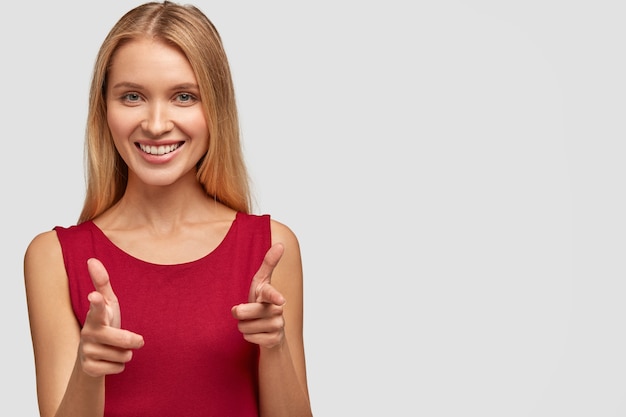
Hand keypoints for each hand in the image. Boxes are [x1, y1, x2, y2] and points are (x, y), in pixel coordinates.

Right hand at [79, 258, 143, 376]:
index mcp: (95, 315)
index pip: (97, 308)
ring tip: (115, 349)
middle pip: (122, 339)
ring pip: (123, 355)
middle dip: (133, 341)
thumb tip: (91, 259)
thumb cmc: (105, 323)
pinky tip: (109, 361)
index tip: (94, 297)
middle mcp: (88, 333)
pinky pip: (119, 368)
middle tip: (136, 340)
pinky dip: (120, 366)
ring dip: (125, 354)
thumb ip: (102, 283)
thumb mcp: (108, 304)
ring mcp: (87, 351)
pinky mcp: (89, 368)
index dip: (97, 302)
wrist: (92, 356)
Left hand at [231, 243, 286, 348]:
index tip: (280, 300)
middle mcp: (277, 309)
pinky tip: (258, 333)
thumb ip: (268, 264)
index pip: (270, 293)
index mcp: (271, 294)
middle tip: (243, 312)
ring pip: (245, 327)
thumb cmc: (262, 303)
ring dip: (244, 327)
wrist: (271, 330)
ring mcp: (278, 326)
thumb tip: (281, 244)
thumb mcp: (261, 283)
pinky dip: (249, 337)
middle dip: (239, 314)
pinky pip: (249, 338)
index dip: (273, 296)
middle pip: (243, 313)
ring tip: (253, 323)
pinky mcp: (275, 340)